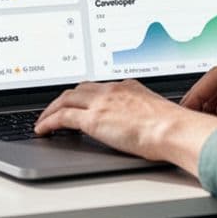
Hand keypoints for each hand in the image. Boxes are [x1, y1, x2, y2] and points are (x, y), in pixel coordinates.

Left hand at [34, 80, 216, 175]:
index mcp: (128, 87)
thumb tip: (143, 126)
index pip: (98, 87)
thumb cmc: (173, 127)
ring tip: (43, 121)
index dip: (83, 95)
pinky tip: (42, 130)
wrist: (174, 129)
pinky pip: (61, 117)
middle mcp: (112, 90)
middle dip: (63, 99)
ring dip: (51, 110)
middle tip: (53, 110)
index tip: (77, 101)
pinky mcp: (93, 119)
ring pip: (65, 99)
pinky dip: (48, 122)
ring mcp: (101, 103)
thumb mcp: (156, 113)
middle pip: (78, 89)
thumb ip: (143, 114)